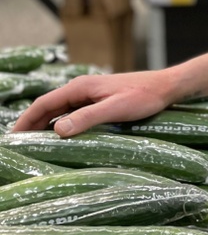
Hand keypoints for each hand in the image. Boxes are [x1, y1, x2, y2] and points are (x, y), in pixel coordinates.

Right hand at [11, 70, 176, 136]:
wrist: (166, 87)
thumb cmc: (144, 96)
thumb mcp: (115, 108)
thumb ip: (87, 117)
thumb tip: (57, 130)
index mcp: (80, 87)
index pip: (43, 104)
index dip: (26, 120)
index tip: (13, 138)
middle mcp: (82, 89)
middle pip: (48, 108)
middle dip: (32, 125)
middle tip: (19, 147)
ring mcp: (90, 95)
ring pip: (60, 111)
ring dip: (46, 126)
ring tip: (33, 145)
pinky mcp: (99, 101)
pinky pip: (73, 113)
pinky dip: (62, 125)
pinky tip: (61, 138)